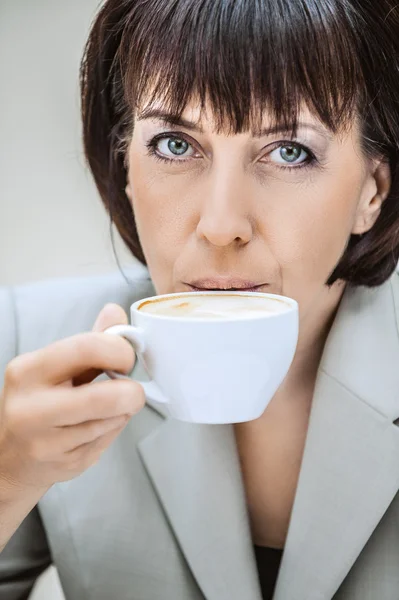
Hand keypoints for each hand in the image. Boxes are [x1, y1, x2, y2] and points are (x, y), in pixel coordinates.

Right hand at [0, 304, 143, 492]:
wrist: (8, 456)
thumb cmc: (36, 402)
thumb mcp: (53, 366)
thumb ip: (89, 340)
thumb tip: (115, 313)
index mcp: (27, 371)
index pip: (86, 348)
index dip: (119, 350)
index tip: (126, 358)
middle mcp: (31, 408)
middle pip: (103, 397)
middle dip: (131, 392)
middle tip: (133, 390)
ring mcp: (47, 442)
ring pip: (110, 421)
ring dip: (123, 411)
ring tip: (111, 406)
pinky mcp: (64, 465)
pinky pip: (107, 441)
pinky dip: (113, 429)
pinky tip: (98, 425)